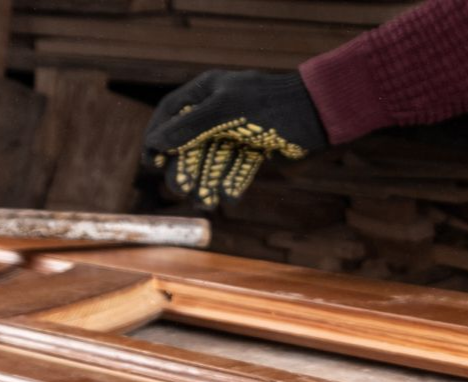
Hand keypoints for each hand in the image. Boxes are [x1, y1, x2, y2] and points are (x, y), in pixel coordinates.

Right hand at [142, 70, 327, 208]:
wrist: (315, 115)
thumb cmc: (269, 105)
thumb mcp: (225, 112)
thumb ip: (191, 127)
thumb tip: (157, 143)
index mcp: (207, 91)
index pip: (172, 113)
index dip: (158, 137)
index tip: (151, 162)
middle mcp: (219, 110)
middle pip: (191, 143)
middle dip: (185, 167)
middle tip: (180, 190)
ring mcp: (238, 131)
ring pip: (214, 160)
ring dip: (207, 182)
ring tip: (204, 203)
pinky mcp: (256, 150)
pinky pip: (237, 169)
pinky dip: (232, 184)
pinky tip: (228, 200)